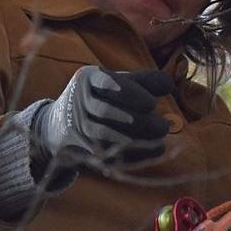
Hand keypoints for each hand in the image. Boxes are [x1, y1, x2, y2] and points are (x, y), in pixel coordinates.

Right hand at [30, 65, 174, 169]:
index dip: (129, 93)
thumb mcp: (119, 83)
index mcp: (88, 78)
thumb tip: (169, 83)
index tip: (152, 103)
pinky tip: (152, 150)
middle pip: (106, 111)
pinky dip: (131, 153)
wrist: (61, 123)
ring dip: (134, 137)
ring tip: (160, 137)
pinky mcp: (81, 147)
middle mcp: (78, 100)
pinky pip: (106, 151)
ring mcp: (77, 125)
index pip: (107, 82)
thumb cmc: (101, 97)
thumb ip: (144, 82)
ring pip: (104, 134)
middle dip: (137, 120)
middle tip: (163, 126)